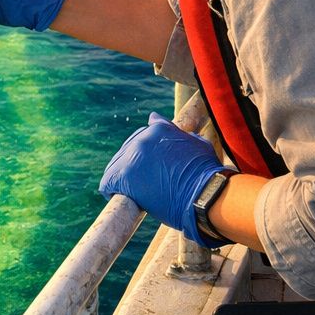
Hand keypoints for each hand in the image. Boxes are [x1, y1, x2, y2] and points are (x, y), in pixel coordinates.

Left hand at [99, 112, 228, 245]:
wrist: (206, 195)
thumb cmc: (207, 173)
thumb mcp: (196, 143)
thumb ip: (174, 131)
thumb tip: (153, 117)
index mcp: (159, 129)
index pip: (141, 138)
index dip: (144, 155)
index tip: (149, 168)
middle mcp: (143, 138)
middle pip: (127, 151)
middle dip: (133, 165)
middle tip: (143, 183)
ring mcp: (133, 156)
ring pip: (116, 165)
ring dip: (123, 177)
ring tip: (133, 192)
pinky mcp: (124, 176)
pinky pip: (107, 182)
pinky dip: (111, 190)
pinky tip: (121, 198)